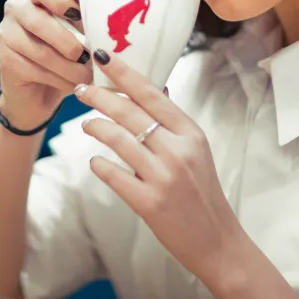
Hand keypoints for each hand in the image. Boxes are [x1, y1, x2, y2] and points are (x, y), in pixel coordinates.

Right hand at [0, 0, 92, 129]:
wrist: (37, 93)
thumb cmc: (62, 55)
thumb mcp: (75, 33)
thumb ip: (84, 22)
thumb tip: (109, 22)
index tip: (76, 15)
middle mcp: (14, 11)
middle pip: (39, 21)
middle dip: (68, 42)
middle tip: (88, 57)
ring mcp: (6, 36)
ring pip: (41, 51)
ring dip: (70, 67)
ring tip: (89, 77)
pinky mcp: (6, 62)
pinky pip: (37, 70)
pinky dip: (61, 80)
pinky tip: (75, 86)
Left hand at [72, 50, 247, 287]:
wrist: (218, 241)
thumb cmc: (203, 193)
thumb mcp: (197, 150)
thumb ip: (174, 123)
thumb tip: (155, 90)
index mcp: (191, 133)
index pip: (151, 93)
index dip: (123, 72)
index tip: (101, 56)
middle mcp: (178, 150)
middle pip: (129, 112)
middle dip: (100, 97)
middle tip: (81, 91)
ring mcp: (164, 177)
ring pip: (118, 139)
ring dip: (96, 127)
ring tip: (86, 125)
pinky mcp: (150, 203)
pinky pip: (114, 175)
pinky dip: (99, 165)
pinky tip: (96, 161)